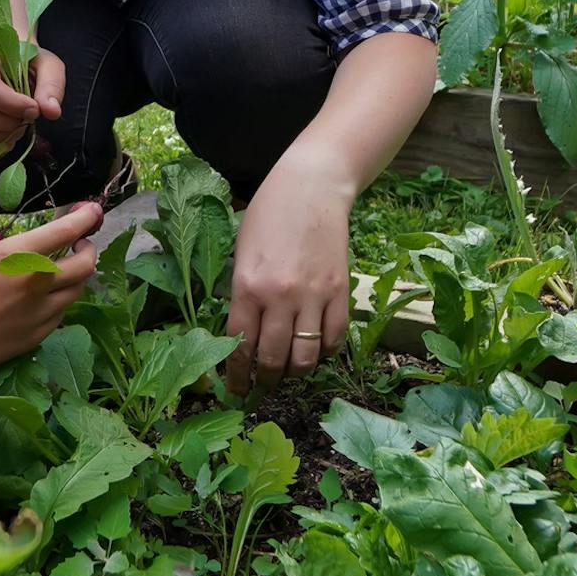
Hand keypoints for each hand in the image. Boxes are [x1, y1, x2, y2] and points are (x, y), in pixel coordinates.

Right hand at [0, 48, 65, 158]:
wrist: (10, 64)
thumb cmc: (27, 63)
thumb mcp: (47, 64)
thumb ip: (52, 84)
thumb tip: (51, 111)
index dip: (10, 103)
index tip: (33, 108)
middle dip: (6, 122)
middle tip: (27, 118)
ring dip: (2, 135)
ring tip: (18, 124)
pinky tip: (8, 134)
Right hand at [0, 202, 102, 381]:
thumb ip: (10, 252)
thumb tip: (30, 250)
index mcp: (19, 256)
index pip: (67, 230)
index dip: (85, 217)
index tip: (92, 211)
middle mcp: (37, 283)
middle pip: (85, 264)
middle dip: (87, 249)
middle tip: (79, 244)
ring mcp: (40, 313)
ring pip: (77, 291)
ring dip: (75, 276)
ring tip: (62, 271)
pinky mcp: (37, 336)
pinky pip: (60, 314)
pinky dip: (59, 301)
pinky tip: (45, 298)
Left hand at [224, 154, 353, 395]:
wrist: (311, 187)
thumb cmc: (268, 214)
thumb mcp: (241, 252)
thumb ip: (241, 293)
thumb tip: (242, 334)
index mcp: (247, 285)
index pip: (240, 346)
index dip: (237, 375)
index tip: (237, 389)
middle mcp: (280, 296)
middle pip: (273, 359)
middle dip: (266, 380)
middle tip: (263, 384)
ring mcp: (313, 295)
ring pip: (305, 356)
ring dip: (295, 372)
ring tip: (289, 371)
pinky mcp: (339, 291)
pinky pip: (333, 338)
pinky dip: (324, 352)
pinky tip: (316, 351)